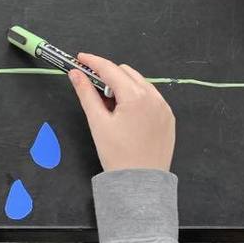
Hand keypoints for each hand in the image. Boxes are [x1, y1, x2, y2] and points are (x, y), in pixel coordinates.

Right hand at [69, 53, 174, 171]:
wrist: (140, 184)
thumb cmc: (117, 155)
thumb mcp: (97, 122)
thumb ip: (86, 93)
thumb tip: (75, 74)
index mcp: (135, 96)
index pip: (110, 69)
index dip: (93, 61)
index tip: (80, 58)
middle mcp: (154, 97)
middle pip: (126, 72)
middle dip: (109, 75)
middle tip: (94, 90)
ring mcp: (164, 107)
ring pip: (140, 83)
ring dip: (124, 85)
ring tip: (111, 106)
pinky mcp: (168, 117)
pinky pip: (151, 97)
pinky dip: (137, 97)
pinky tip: (127, 114)